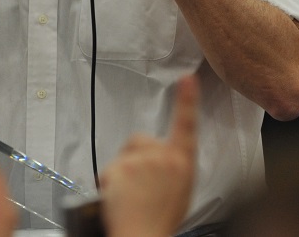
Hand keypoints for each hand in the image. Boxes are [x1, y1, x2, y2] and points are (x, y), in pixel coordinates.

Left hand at [98, 74, 199, 236]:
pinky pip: (110, 169)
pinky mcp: (121, 167)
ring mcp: (142, 161)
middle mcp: (164, 157)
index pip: (187, 123)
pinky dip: (110, 183)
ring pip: (125, 155)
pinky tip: (119, 198)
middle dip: (137, 155)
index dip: (188, 99)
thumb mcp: (182, 190)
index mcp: (183, 162)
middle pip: (143, 140)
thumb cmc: (161, 220)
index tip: (188, 78)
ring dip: (124, 170)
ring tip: (131, 195)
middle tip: (139, 183)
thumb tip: (167, 160)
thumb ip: (175, 167)